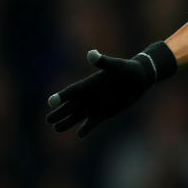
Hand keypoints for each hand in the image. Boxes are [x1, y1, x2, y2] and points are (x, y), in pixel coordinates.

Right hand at [46, 42, 175, 136]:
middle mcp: (89, 96)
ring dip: (67, 122)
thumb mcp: (116, 65)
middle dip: (59, 112)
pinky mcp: (104, 113)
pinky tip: (79, 134)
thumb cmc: (127, 69)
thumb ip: (102, 62)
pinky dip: (86, 128)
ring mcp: (95, 105)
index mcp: (89, 84)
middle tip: (47, 120)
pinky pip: (92, 122)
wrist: (139, 78)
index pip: (71, 91)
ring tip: (55, 127)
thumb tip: (91, 53)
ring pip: (77, 115)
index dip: (61, 96)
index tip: (51, 101)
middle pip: (70, 106)